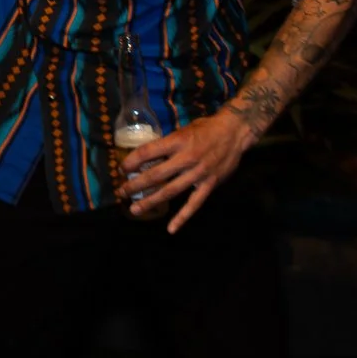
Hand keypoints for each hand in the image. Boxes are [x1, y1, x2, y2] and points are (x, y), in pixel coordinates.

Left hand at [120, 111, 255, 232]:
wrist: (235, 132)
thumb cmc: (206, 128)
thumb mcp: (184, 129)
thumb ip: (168, 143)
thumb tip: (147, 156)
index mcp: (177, 141)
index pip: (148, 152)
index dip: (132, 162)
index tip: (122, 169)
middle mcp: (186, 158)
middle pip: (155, 175)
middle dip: (135, 185)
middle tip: (121, 192)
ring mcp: (198, 173)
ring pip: (170, 191)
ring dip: (151, 201)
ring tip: (134, 210)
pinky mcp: (209, 184)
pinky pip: (194, 204)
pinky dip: (182, 217)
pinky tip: (171, 229)